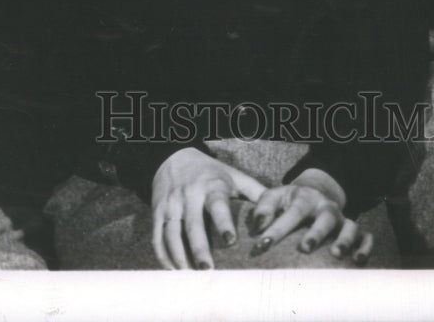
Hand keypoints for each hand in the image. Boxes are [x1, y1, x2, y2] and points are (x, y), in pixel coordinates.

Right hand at [151, 148, 265, 269]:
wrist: (173, 156)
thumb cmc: (210, 172)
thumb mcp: (232, 175)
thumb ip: (255, 192)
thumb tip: (277, 212)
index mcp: (211, 185)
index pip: (217, 204)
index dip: (223, 222)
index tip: (230, 240)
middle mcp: (189, 194)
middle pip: (192, 224)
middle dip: (199, 248)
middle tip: (206, 270)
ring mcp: (170, 204)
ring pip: (171, 233)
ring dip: (179, 256)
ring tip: (189, 276)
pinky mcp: (156, 211)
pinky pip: (157, 237)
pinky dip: (163, 256)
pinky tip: (172, 270)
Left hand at [249, 168, 372, 263]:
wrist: (314, 192)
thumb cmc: (289, 200)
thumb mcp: (275, 196)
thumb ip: (264, 208)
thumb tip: (258, 226)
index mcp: (305, 198)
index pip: (291, 213)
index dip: (276, 230)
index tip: (262, 245)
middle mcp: (326, 207)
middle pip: (325, 217)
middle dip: (316, 233)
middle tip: (305, 248)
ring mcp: (341, 218)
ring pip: (350, 226)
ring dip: (344, 240)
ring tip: (336, 254)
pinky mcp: (354, 229)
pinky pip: (366, 236)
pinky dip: (366, 247)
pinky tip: (358, 261)